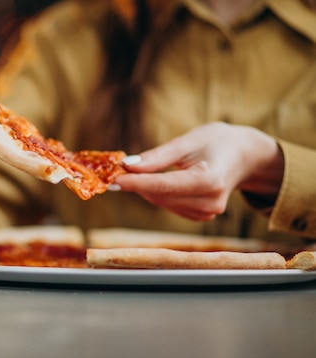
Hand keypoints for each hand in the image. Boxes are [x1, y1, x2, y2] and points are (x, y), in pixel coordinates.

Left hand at [112, 122, 283, 220]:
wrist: (245, 156)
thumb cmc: (217, 142)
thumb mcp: (188, 141)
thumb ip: (158, 156)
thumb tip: (128, 165)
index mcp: (210, 181)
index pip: (163, 186)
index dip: (136, 183)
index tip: (113, 179)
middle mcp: (210, 202)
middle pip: (159, 195)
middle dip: (136, 183)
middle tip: (117, 168)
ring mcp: (207, 213)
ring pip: (160, 202)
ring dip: (145, 187)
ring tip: (139, 169)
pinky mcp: (201, 217)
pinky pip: (168, 205)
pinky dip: (157, 193)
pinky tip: (158, 179)